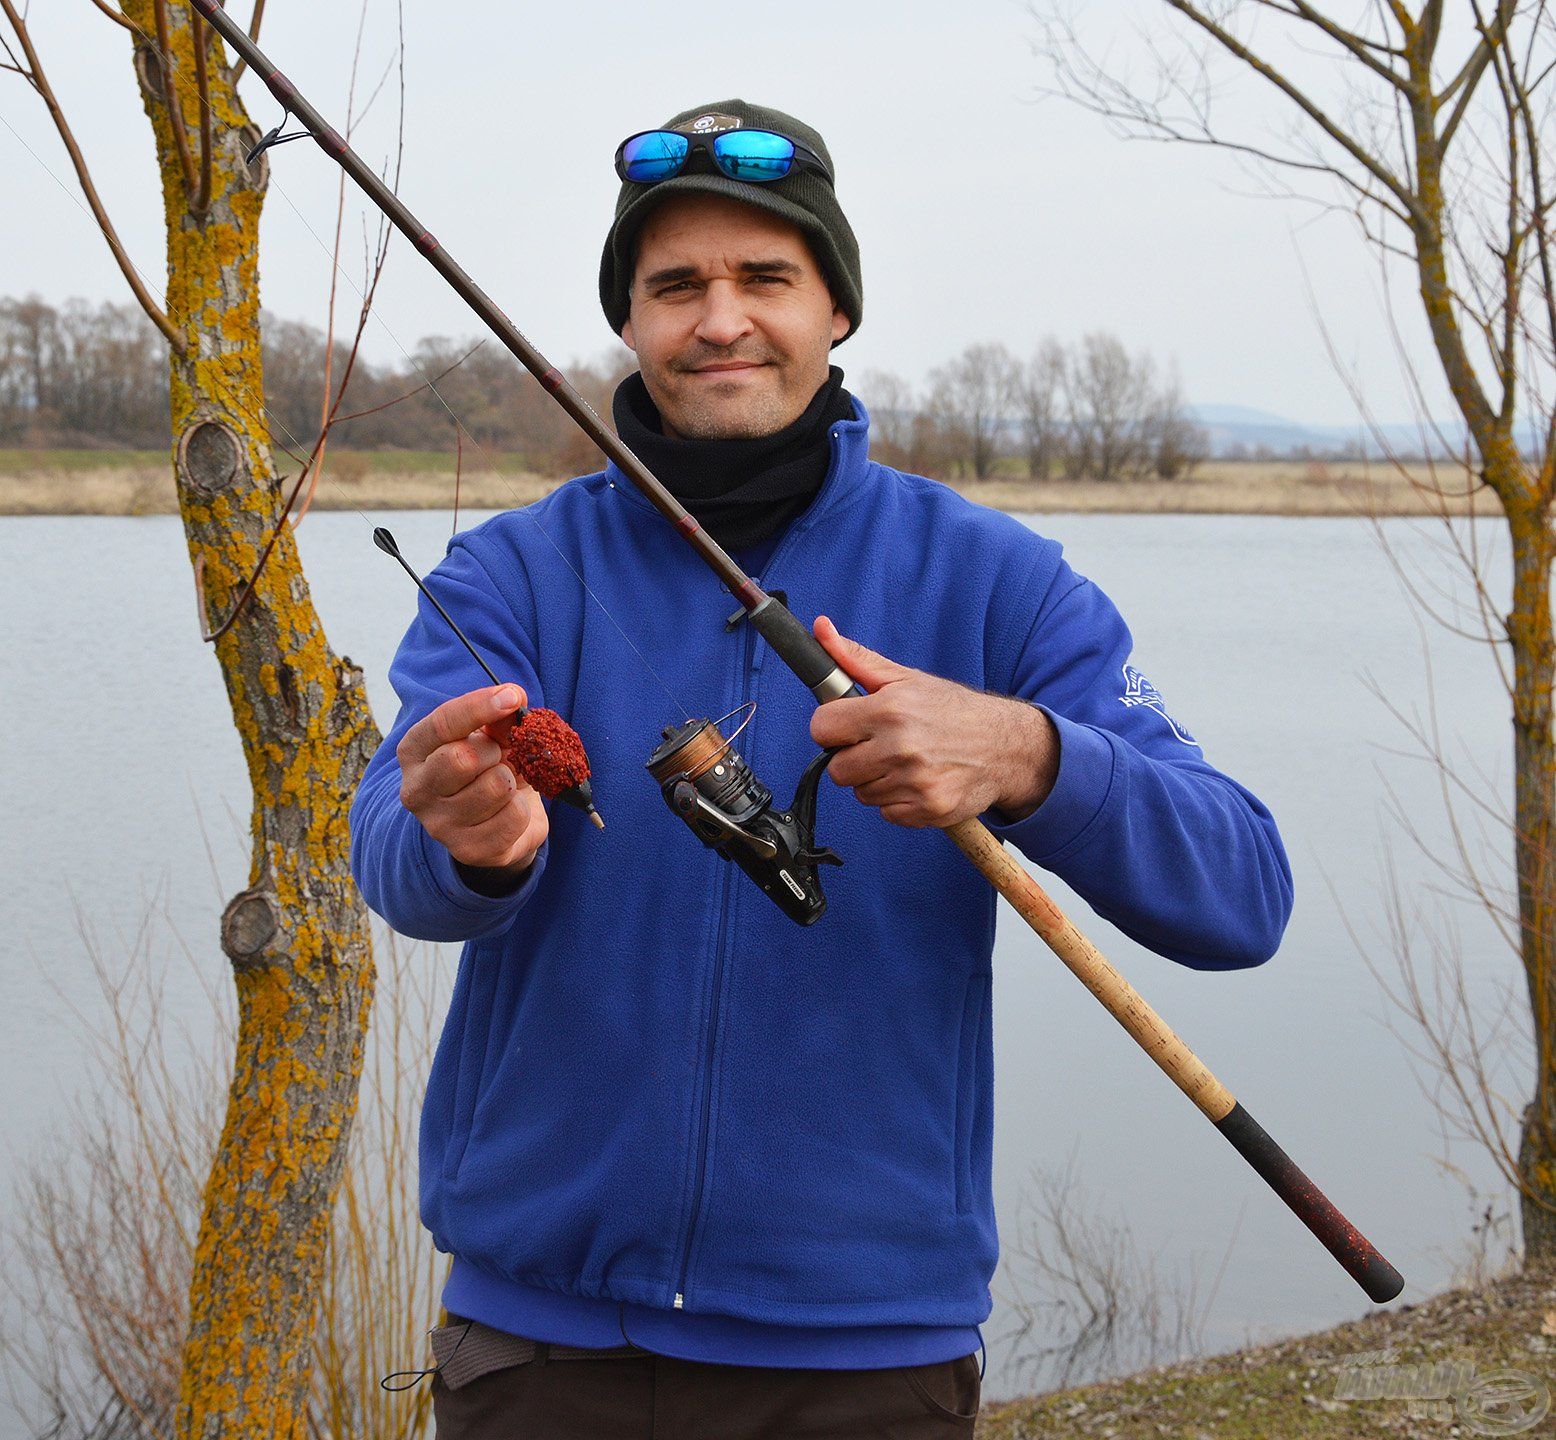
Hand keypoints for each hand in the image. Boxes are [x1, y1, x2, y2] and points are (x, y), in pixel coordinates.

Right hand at [396, 684, 549, 872]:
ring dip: (512, 779)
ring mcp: (439, 825)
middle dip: (494, 752)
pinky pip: (514, 816)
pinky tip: (510, 809)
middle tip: (500, 756)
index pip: (442, 723)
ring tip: (504, 783)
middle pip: (462, 759)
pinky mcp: (467, 850)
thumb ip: (498, 718)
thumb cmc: (488, 767)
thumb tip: (513, 698)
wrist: (497, 823)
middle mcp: (416, 790)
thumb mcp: (491, 736)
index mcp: (414, 752)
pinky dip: (523, 807)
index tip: (512, 696)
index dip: (480, 706)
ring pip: (494, 787)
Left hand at [808, 616, 1058, 827]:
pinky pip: (887, 813)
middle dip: (852, 759)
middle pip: (837, 769)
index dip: (832, 728)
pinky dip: (898, 802)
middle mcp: (901, 747)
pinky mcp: (928, 809)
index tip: (849, 727)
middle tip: (879, 747)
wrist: (1005, 745)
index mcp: (889, 710)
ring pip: (861, 793)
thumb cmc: (951, 710)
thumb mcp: (904, 678)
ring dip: (877, 781)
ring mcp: (916, 782)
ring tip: (904, 763)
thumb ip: (855, 659)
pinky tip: (918, 782)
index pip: (822, 728)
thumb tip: (820, 629)